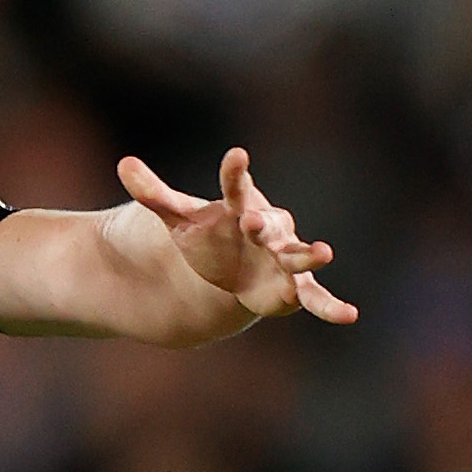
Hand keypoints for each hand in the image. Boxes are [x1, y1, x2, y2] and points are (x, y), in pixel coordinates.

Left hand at [117, 147, 358, 324]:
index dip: (235, 172)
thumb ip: (154, 194)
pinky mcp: (289, 290)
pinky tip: (349, 316)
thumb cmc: (204, 237)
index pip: (236, 186)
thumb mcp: (176, 219)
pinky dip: (329, 307)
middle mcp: (266, 230)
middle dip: (263, 224)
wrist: (221, 273)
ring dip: (309, 255)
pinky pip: (312, 298)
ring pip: (297, 257)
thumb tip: (123, 165)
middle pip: (269, 224)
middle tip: (251, 221)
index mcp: (239, 205)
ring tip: (326, 253)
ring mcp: (280, 260)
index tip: (235, 155)